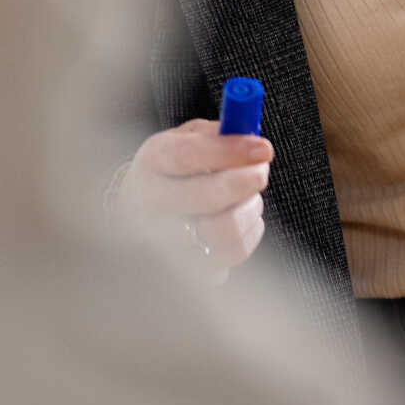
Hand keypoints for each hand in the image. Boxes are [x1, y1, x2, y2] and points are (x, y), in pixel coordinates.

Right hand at [115, 118, 271, 281]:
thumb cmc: (172, 171)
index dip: (230, 151)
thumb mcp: (185, 140)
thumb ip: (215, 135)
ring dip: (247, 210)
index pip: (187, 156)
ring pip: (223, 230)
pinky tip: (240, 219)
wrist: (140, 214)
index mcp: (151, 161)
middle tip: (261, 172)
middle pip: (205, 197)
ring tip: (248, 198)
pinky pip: (231, 256)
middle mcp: (150, 202)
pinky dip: (247, 234)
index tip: (263, 149)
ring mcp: (163, 241)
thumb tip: (250, 137)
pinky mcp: (185, 270)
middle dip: (244, 182)